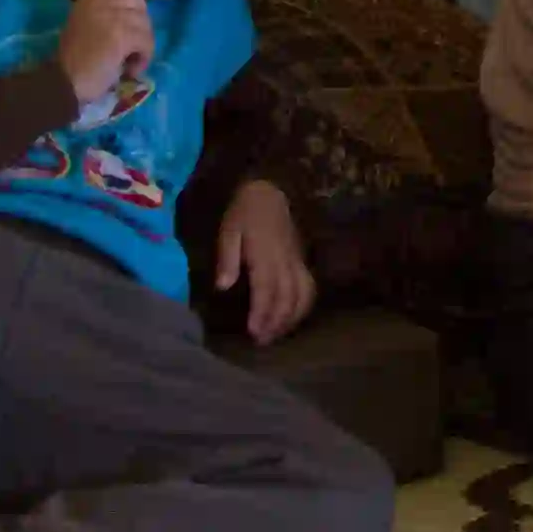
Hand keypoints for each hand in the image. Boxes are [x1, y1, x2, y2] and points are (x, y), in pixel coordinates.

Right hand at [54, 0, 152, 109]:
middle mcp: (101, 1)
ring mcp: (113, 16)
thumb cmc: (73, 59)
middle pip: (138, 1)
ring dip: (142, 45)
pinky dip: (143, 59)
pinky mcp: (123, 35)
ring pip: (146, 24)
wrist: (64, 82)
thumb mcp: (83, 23)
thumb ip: (102, 9)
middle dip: (139, 25)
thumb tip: (130, 5)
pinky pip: (147, 42)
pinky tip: (130, 69)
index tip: (125, 15)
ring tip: (128, 61)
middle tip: (129, 45)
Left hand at [211, 179, 313, 343]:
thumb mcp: (228, 230)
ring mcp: (297, 261)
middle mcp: (285, 260)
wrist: (270, 190)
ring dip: (291, 318)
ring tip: (276, 334)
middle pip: (287, 297)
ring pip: (302, 295)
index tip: (254, 332)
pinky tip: (292, 317)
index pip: (267, 289)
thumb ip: (227, 258)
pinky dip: (304, 306)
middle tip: (262, 341)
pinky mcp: (302, 260)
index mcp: (265, 254)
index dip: (262, 312)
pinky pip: (310, 287)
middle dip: (276, 322)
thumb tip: (223, 286)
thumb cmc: (244, 212)